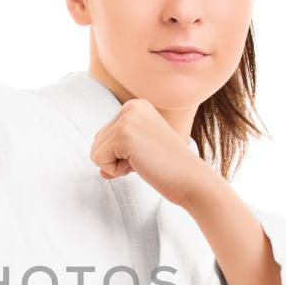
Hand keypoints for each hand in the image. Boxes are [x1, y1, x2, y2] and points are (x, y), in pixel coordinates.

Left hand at [89, 98, 213, 208]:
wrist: (190, 178)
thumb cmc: (168, 167)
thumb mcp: (140, 149)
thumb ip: (117, 152)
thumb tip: (100, 169)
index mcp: (136, 106)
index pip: (104, 136)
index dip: (121, 154)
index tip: (147, 153)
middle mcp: (130, 107)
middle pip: (96, 142)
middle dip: (117, 159)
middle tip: (146, 159)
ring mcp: (127, 120)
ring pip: (95, 151)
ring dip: (116, 165)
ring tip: (144, 161)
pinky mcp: (123, 135)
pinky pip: (98, 160)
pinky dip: (115, 170)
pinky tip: (139, 165)